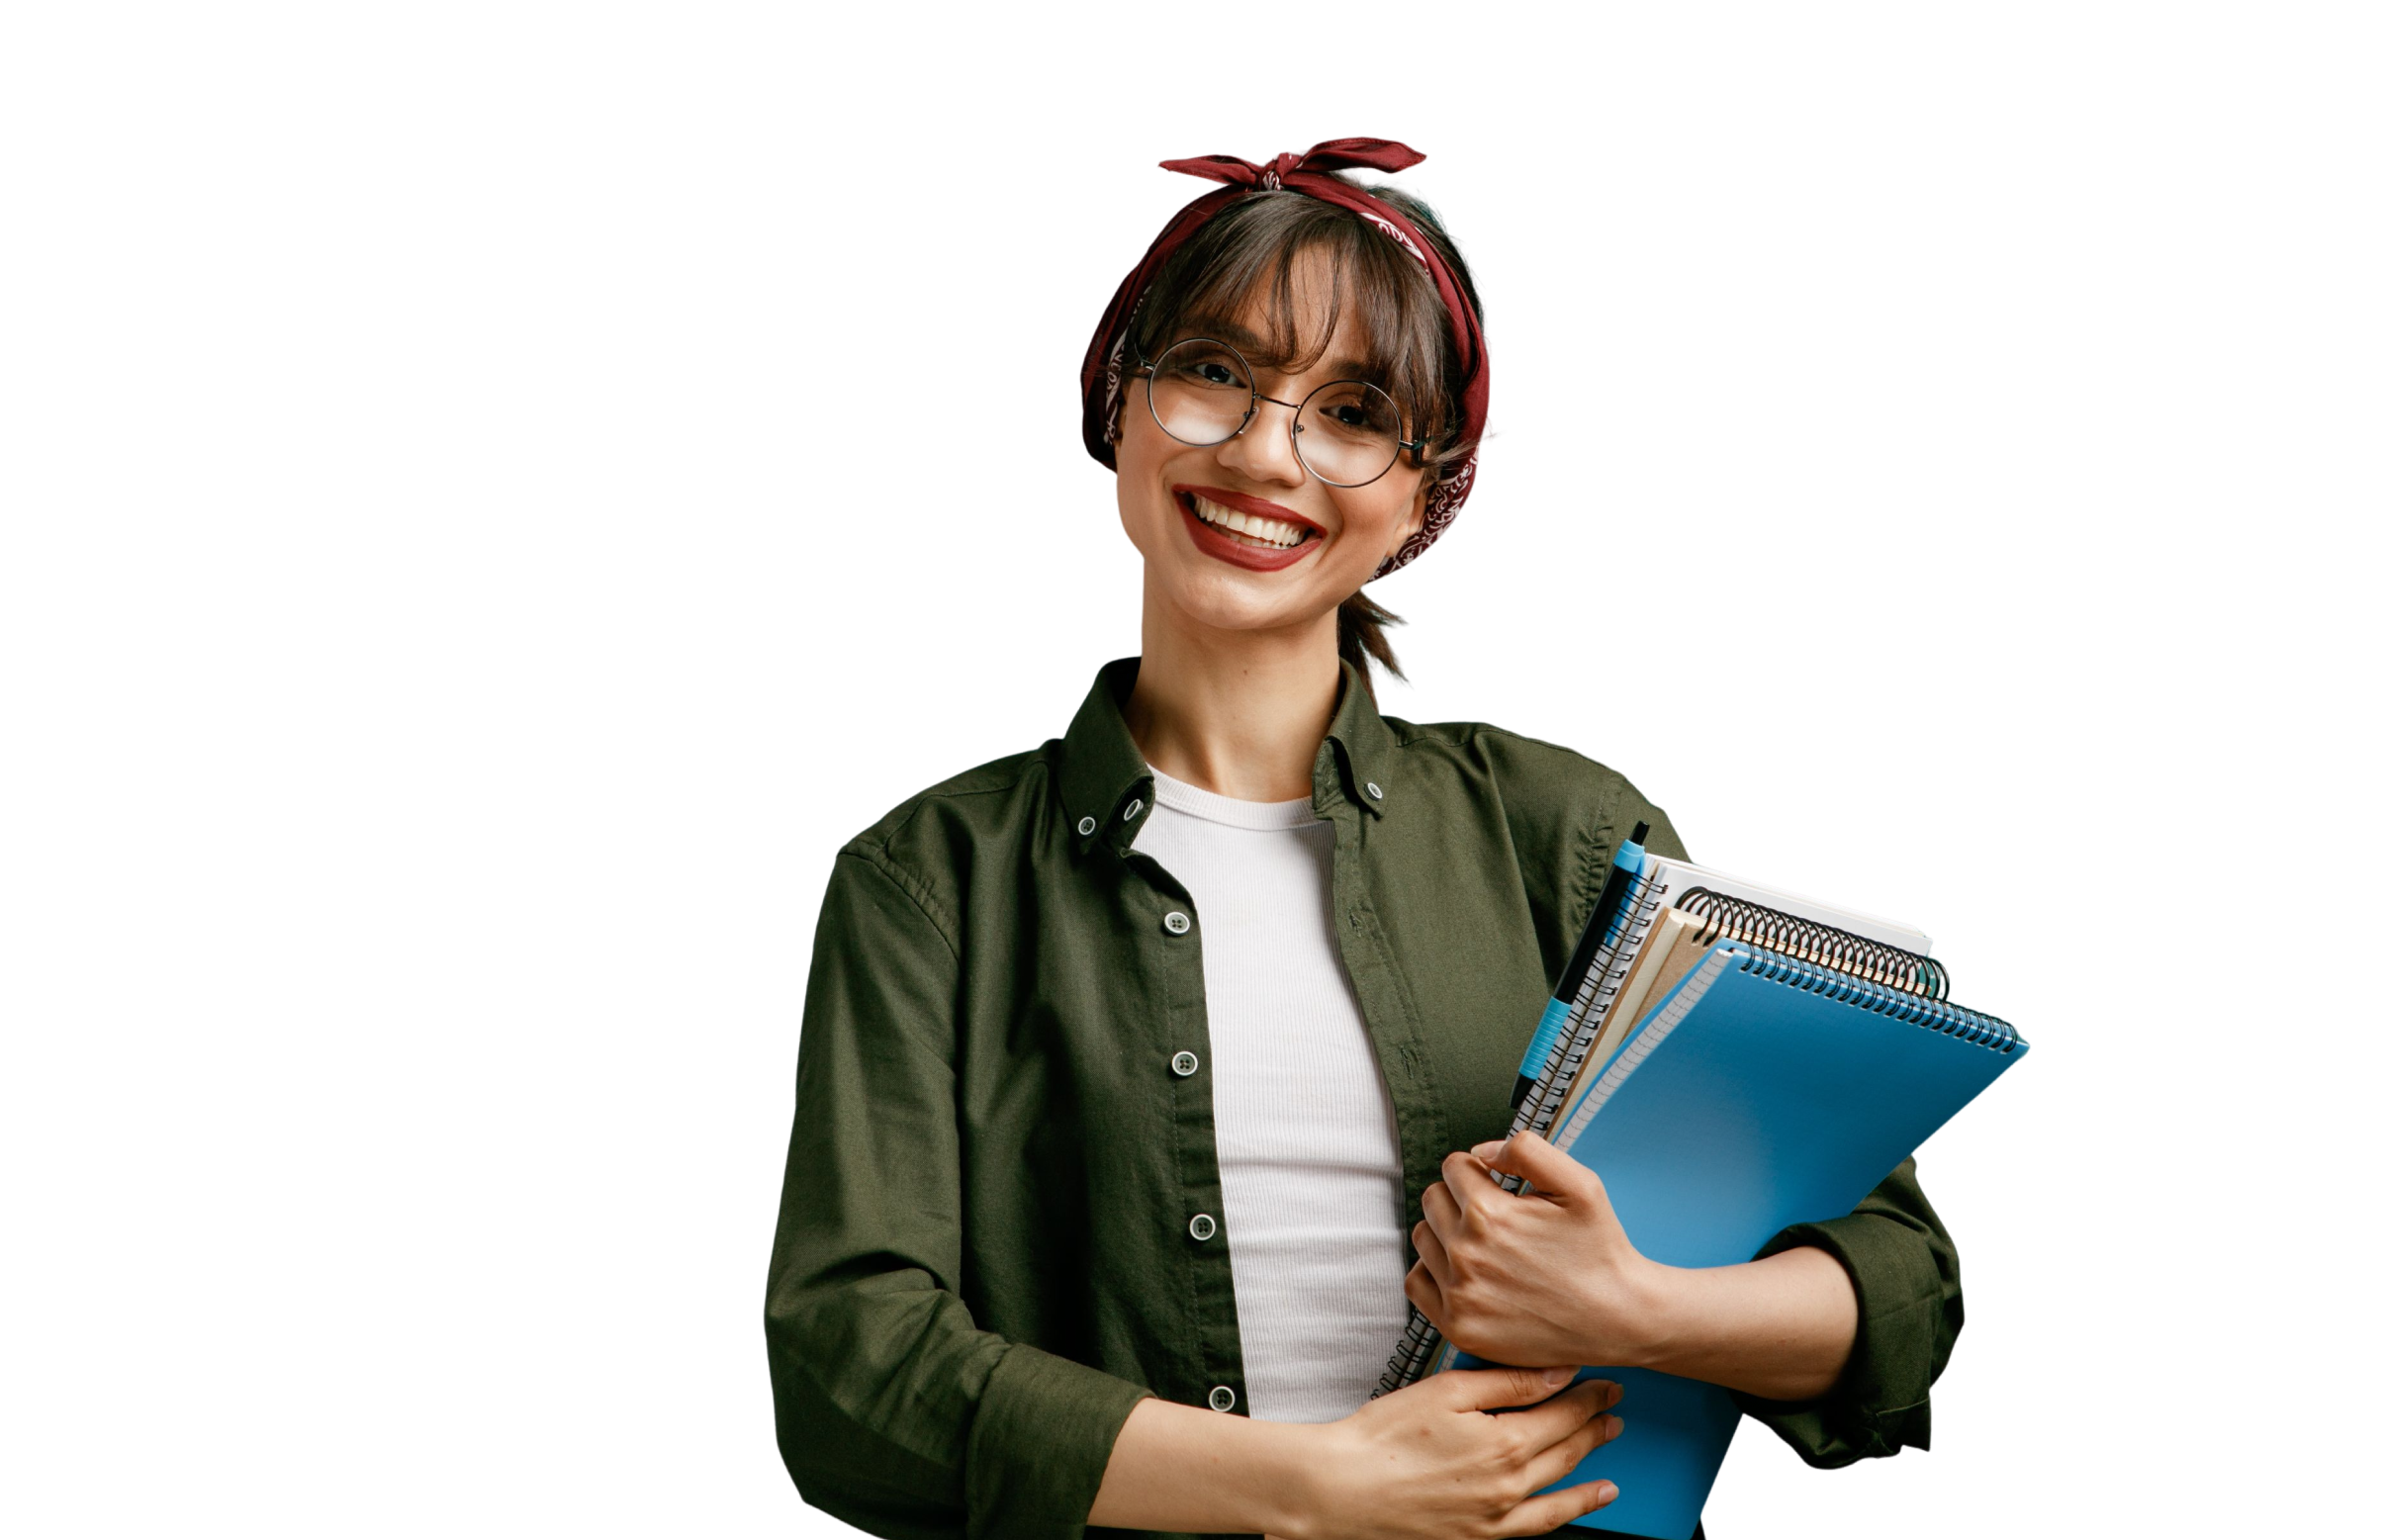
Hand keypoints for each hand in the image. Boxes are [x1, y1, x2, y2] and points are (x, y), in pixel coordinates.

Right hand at [1300, 1366, 1624, 1539]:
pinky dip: (1573, 1509)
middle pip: (1567, 1445)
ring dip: (1592, 1460)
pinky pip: (1541, 1525)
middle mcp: (1510, 1483)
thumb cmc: (1383, 1438)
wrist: (1344, 1489)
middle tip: (1612, 1402)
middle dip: (1595, 1420)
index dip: (1589, 1393)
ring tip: (1609, 1438)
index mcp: (1505, 1442)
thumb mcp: (1447, 1390)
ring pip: (1561, 1482)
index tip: (1604, 1379)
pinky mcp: (1482, 1535)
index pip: (1562, 1411)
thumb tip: (1557, 1372)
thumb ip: (1508, 1381)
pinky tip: (1588, 1499)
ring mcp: (1499, 1514)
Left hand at [1407, 1130, 1661, 1369]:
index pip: (1453, 1167)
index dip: (1478, 1172)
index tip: (1498, 1187)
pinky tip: (1466, 1273)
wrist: (1617, 1318)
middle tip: (1495, 1218)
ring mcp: (1459, 1294)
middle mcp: (1466, 1254)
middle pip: (1433, 1199)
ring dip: (1445, 1233)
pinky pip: (1416, 1282)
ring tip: (1485, 1245)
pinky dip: (1434, 1273)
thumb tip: (1481, 1152)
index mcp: (1489, 1214)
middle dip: (1460, 1199)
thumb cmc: (1599, 1249)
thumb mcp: (1579, 1183)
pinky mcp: (1457, 1326)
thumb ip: (1527, 1150)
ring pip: (1423, 1238)